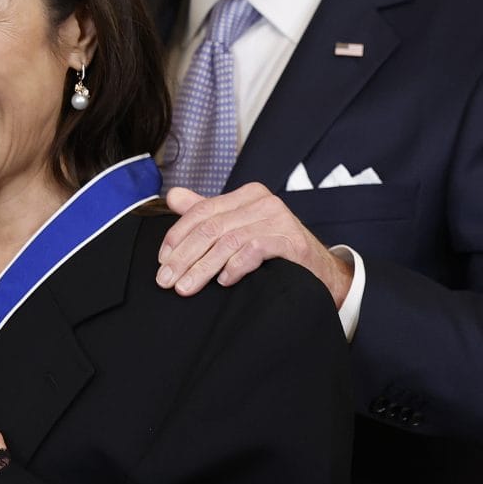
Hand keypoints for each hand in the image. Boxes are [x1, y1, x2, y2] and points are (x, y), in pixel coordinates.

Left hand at [157, 185, 352, 302]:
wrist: (320, 272)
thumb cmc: (276, 250)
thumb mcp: (239, 228)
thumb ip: (207, 212)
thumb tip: (173, 196)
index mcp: (246, 195)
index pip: (202, 211)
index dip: (177, 236)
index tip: (162, 261)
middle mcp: (262, 202)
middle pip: (211, 227)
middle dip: (184, 257)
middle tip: (166, 281)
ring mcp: (278, 219)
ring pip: (228, 241)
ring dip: (202, 267)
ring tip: (185, 288)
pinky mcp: (291, 241)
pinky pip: (255, 250)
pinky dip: (235, 266)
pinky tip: (223, 281)